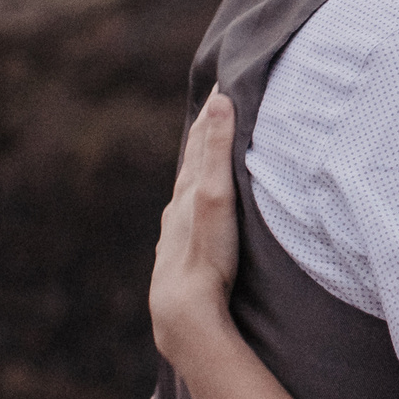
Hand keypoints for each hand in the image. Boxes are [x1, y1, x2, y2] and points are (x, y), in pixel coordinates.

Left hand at [150, 88, 242, 375]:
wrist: (183, 313)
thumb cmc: (203, 252)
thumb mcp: (214, 195)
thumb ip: (217, 150)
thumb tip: (220, 99)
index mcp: (187, 192)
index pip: (199, 143)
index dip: (211, 115)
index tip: (221, 85)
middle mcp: (177, 211)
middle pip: (189, 165)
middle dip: (203, 138)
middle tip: (215, 110)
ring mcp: (177, 238)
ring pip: (186, 197)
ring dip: (197, 174)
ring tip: (206, 159)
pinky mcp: (183, 264)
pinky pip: (188, 226)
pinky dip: (194, 209)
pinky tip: (194, 220)